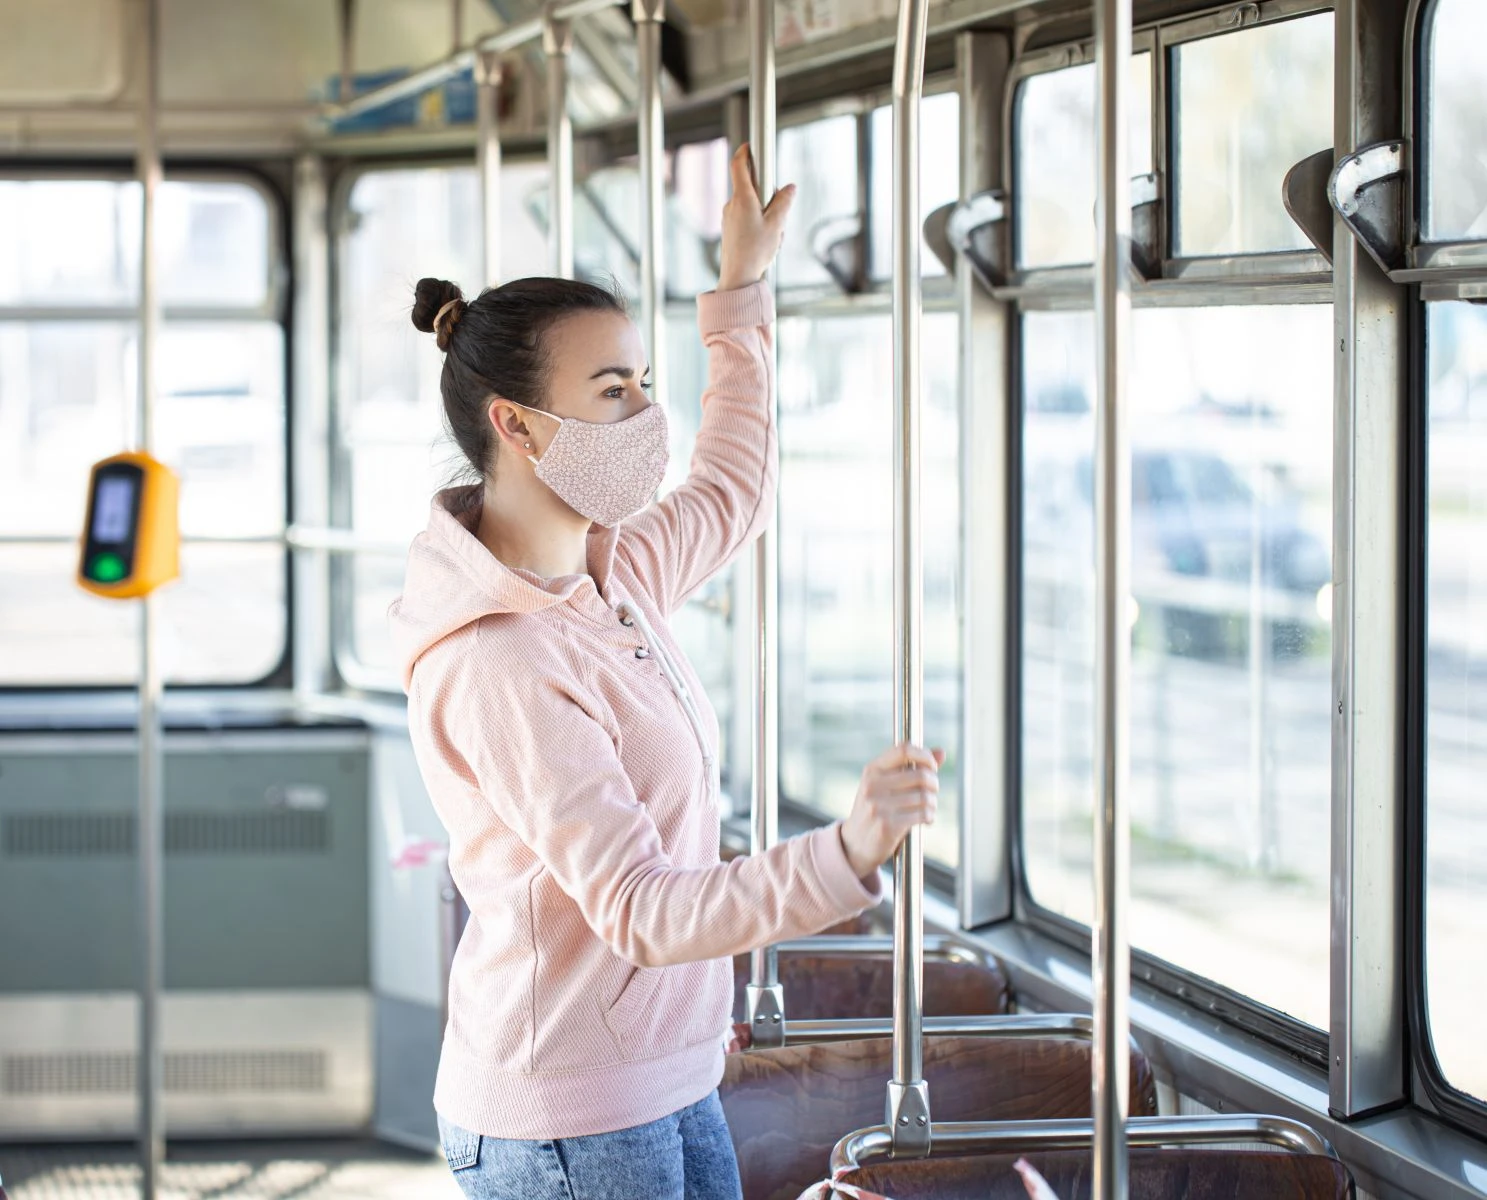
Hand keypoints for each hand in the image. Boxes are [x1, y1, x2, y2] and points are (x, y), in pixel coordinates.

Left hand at [717, 142, 796, 290]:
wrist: (737, 277)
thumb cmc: (755, 251)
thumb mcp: (776, 225)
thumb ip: (783, 202)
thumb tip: (790, 187)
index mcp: (742, 198)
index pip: (739, 165)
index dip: (745, 152)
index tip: (751, 145)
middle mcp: (732, 204)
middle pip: (751, 186)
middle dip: (768, 194)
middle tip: (779, 213)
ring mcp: (729, 216)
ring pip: (751, 205)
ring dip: (765, 213)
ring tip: (772, 235)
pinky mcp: (730, 228)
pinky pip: (747, 218)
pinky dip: (759, 224)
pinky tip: (765, 242)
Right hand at [839, 743, 943, 880]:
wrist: (854, 844)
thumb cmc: (875, 810)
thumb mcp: (885, 784)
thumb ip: (911, 767)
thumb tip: (941, 753)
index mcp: (872, 770)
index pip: (904, 750)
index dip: (925, 756)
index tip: (932, 767)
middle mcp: (873, 785)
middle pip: (921, 775)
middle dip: (933, 784)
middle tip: (931, 792)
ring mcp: (879, 806)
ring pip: (925, 796)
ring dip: (932, 803)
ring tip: (927, 808)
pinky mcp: (887, 826)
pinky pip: (923, 814)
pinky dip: (929, 816)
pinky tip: (925, 819)